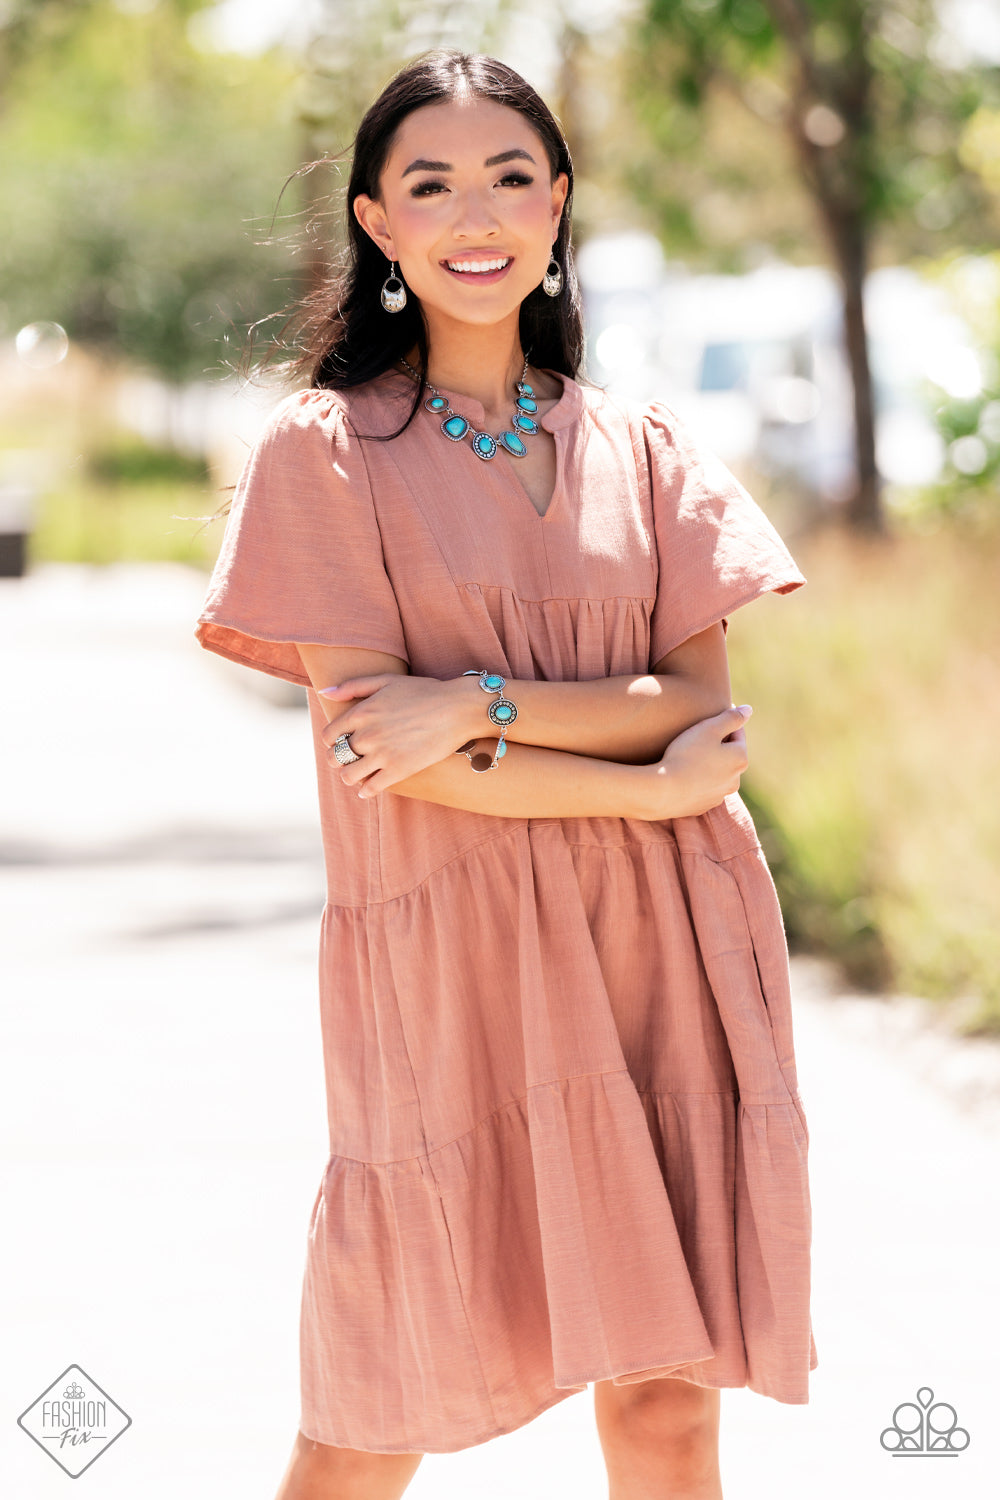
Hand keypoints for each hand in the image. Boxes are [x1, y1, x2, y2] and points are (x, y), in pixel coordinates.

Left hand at [318, 674, 470, 795]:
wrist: (457, 709)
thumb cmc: (424, 692)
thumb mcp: (387, 680)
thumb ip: (353, 686)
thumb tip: (324, 693)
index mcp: (361, 712)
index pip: (329, 735)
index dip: (331, 741)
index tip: (340, 743)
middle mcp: (368, 734)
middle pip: (335, 757)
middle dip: (338, 759)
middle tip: (348, 760)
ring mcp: (383, 754)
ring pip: (348, 776)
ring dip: (349, 777)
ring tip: (358, 774)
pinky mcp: (399, 770)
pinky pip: (371, 788)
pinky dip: (366, 790)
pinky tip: (369, 787)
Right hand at [643, 704, 751, 819]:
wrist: (664, 790)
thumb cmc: (687, 754)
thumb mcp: (709, 728)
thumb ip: (731, 717)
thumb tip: (749, 710)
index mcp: (740, 758)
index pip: (737, 734)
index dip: (723, 723)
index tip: (709, 716)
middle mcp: (735, 780)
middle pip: (729, 755)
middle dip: (718, 746)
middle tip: (696, 737)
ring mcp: (719, 795)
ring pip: (717, 773)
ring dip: (709, 764)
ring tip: (689, 756)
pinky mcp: (703, 806)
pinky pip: (703, 788)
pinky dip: (698, 780)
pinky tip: (683, 774)